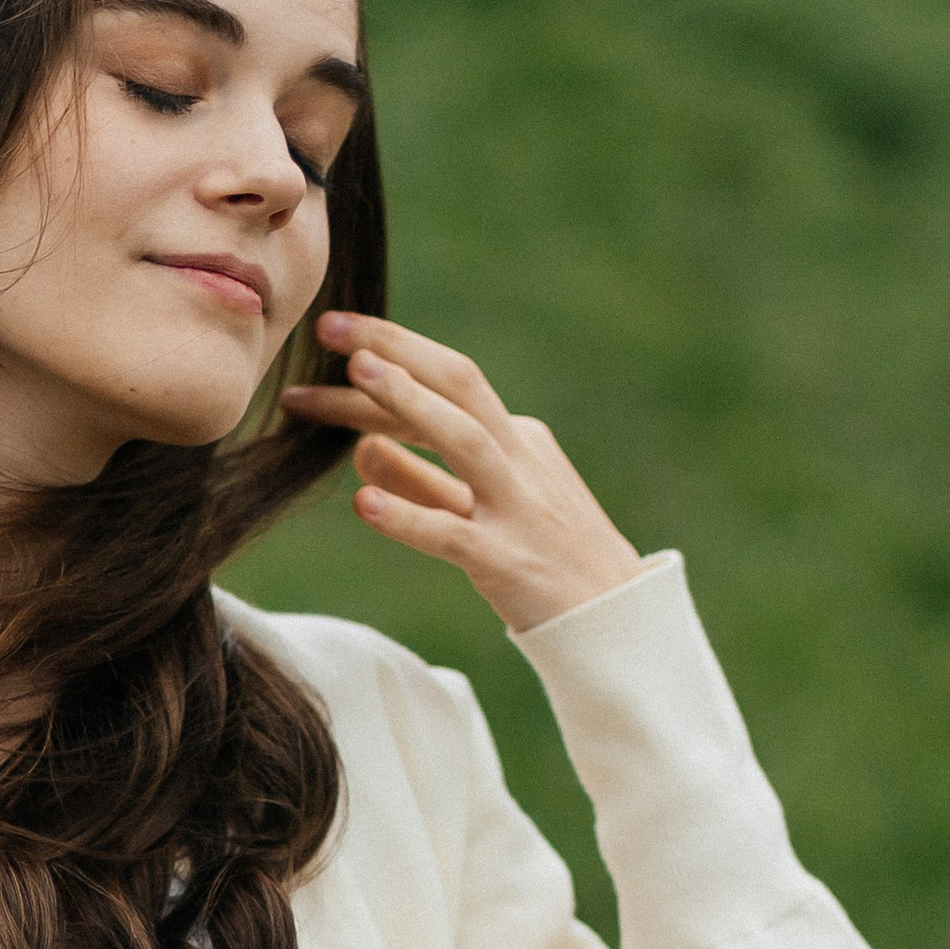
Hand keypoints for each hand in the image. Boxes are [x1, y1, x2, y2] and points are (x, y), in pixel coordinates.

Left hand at [282, 314, 645, 634]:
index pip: (445, 386)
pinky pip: (453, 534)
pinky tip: (362, 504)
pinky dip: (407, 516)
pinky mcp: (509, 561)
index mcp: (517, 441)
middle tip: (331, 325)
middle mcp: (521, 460)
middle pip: (459, 386)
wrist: (618, 623)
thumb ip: (423, 481)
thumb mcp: (483, 509)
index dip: (390, 356)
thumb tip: (362, 446)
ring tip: (356, 375)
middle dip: (398, 350)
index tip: (332, 334)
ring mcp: (518, 508)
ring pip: (465, 441)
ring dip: (410, 404)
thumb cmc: (547, 562)